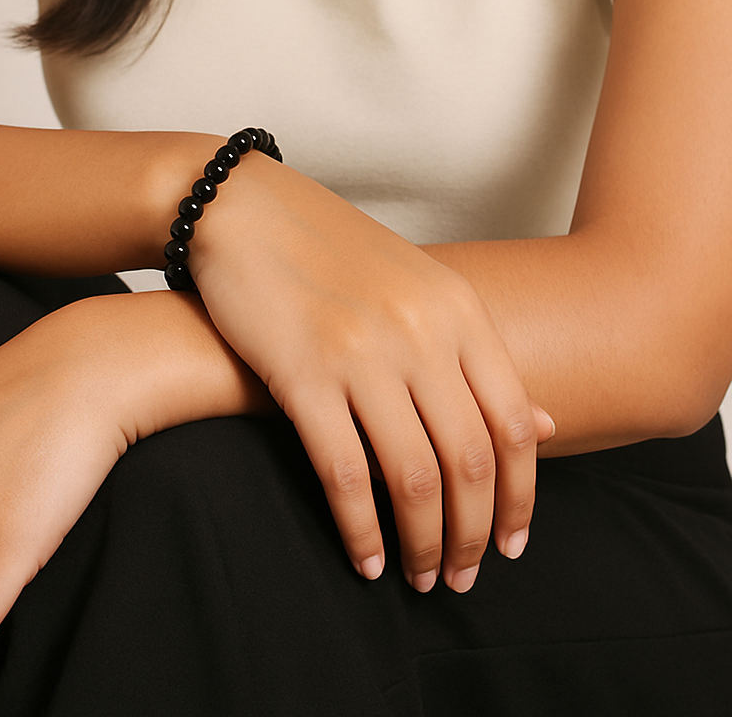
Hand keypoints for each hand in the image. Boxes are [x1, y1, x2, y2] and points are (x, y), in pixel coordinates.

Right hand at [191, 158, 553, 593]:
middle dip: (473, 534)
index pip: (513, 422)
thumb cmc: (329, 251)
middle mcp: (420, 330)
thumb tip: (545, 424)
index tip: (513, 543)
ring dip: (422, 542)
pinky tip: (362, 560)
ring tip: (420, 578)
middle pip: (469, 459)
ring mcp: (361, 350)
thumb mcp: (419, 286)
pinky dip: (360, 528)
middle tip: (463, 577)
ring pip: (413, 476)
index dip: (520, 496)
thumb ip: (475, 353)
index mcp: (457, 309)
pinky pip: (344, 472)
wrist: (240, 206)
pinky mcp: (301, 372)